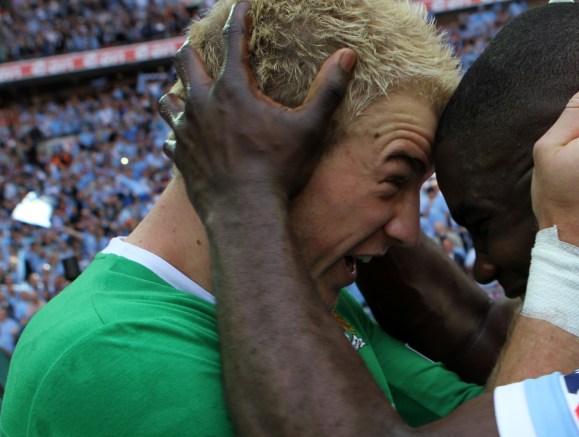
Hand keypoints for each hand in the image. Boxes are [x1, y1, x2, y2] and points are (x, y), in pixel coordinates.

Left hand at [158, 1, 354, 222]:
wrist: (244, 211)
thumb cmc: (279, 169)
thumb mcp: (310, 128)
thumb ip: (328, 91)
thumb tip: (348, 56)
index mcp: (233, 89)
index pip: (235, 42)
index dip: (240, 20)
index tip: (242, 6)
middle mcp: (202, 103)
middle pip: (186, 62)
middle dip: (192, 50)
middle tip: (196, 45)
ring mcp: (185, 130)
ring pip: (167, 98)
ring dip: (175, 91)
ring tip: (182, 91)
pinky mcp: (179, 155)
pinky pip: (169, 137)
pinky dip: (175, 133)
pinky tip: (181, 137)